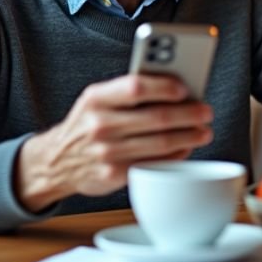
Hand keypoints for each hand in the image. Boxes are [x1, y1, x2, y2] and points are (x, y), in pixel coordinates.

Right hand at [16, 74, 213, 211]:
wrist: (55, 161)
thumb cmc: (86, 124)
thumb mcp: (97, 99)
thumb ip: (128, 92)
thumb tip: (175, 87)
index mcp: (96, 98)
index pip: (136, 86)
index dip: (165, 86)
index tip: (185, 88)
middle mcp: (100, 125)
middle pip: (156, 117)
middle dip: (189, 114)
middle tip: (206, 111)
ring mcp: (107, 152)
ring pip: (160, 142)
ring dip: (189, 136)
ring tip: (202, 131)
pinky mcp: (115, 175)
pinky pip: (155, 163)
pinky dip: (175, 155)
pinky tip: (185, 148)